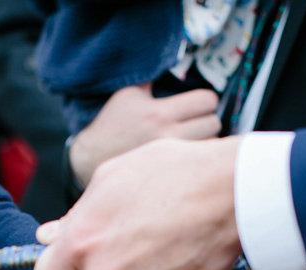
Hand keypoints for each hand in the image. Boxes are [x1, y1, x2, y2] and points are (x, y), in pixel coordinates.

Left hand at [34, 137, 242, 269]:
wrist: (232, 191)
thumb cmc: (173, 173)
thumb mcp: (112, 177)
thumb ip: (75, 215)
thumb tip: (49, 236)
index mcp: (82, 242)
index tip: (66, 264)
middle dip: (103, 262)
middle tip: (129, 229)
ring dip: (137, 265)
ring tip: (161, 228)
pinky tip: (180, 242)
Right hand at [70, 83, 220, 185]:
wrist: (91, 158)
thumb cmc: (112, 124)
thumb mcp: (128, 94)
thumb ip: (153, 80)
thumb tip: (173, 61)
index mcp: (160, 113)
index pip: (207, 101)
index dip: (206, 100)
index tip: (198, 103)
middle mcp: (168, 136)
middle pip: (214, 124)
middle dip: (208, 119)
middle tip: (197, 121)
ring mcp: (171, 158)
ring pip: (211, 146)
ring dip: (206, 140)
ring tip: (193, 138)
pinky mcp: (170, 171)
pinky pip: (198, 163)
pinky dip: (197, 157)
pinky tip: (186, 154)